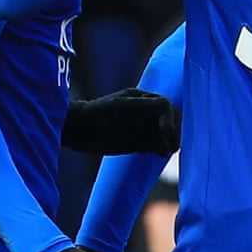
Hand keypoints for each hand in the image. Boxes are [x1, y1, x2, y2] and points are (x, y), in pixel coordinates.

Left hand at [61, 87, 180, 156]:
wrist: (77, 129)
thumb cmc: (97, 115)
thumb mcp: (122, 107)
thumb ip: (144, 107)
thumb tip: (166, 110)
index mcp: (141, 98)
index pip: (165, 105)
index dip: (170, 119)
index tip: (166, 134)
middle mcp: (144, 110)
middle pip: (171, 116)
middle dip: (174, 130)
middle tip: (171, 146)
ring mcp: (141, 125)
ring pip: (165, 130)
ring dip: (169, 139)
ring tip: (166, 150)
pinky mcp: (137, 140)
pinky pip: (155, 142)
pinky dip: (161, 147)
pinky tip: (159, 153)